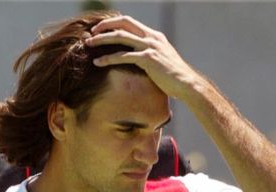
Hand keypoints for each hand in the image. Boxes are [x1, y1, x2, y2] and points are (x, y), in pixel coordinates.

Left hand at [87, 15, 202, 99]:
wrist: (187, 85)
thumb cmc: (176, 78)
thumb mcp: (163, 61)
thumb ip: (152, 56)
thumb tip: (141, 60)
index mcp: (155, 36)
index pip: (131, 23)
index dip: (115, 24)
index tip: (102, 30)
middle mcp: (152, 37)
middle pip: (124, 23)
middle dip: (105, 26)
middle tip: (92, 33)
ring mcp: (150, 46)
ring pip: (120, 36)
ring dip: (102, 39)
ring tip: (88, 44)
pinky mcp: (148, 59)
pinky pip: (123, 56)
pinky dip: (108, 58)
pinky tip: (98, 62)